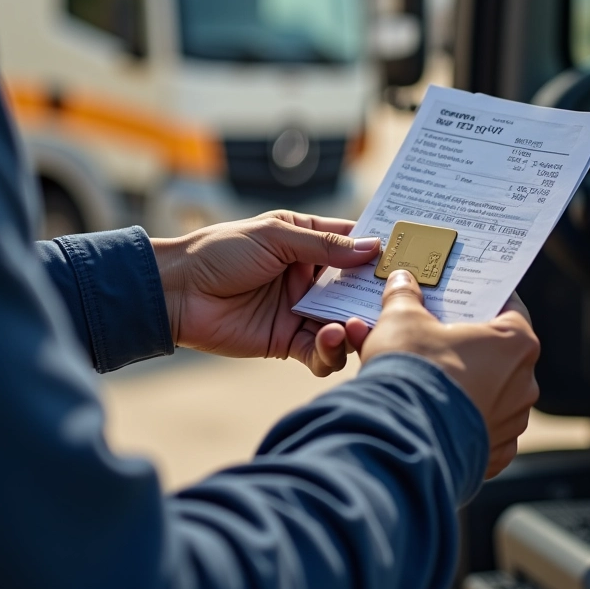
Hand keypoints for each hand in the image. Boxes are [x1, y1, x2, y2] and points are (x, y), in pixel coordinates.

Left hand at [150, 211, 380, 375]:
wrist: (177, 292)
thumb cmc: (220, 252)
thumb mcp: (275, 237)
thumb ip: (324, 245)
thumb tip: (373, 247)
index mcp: (307, 243)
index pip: (354, 244)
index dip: (380, 250)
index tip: (412, 254)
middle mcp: (310, 278)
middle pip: (356, 288)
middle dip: (376, 295)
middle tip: (397, 301)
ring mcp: (301, 311)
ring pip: (344, 322)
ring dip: (356, 325)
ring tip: (356, 324)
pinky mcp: (288, 342)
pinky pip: (321, 352)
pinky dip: (331, 350)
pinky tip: (329, 339)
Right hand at [350, 270, 539, 477]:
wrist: (399, 435)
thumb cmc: (412, 369)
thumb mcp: (401, 318)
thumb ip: (404, 297)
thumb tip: (401, 282)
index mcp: (514, 343)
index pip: (509, 307)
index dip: (483, 298)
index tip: (463, 295)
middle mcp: (522, 383)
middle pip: (495, 351)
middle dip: (464, 341)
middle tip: (433, 331)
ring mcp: (509, 423)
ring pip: (485, 392)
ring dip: (457, 381)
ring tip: (420, 374)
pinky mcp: (490, 454)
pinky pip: (475, 429)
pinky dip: (455, 419)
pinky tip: (427, 410)